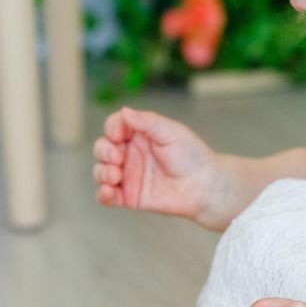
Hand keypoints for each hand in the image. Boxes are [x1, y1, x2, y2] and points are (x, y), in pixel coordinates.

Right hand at [93, 106, 224, 225]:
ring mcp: (128, 175)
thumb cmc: (192, 156)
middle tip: (118, 158)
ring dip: (102, 172)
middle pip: (102, 148)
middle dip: (104, 151)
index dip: (112, 128)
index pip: (114, 126)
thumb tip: (124, 110)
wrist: (204, 186)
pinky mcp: (129, 196)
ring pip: (101, 171)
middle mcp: (130, 154)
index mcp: (139, 134)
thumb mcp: (170, 132)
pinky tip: (109, 191)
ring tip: (116, 175)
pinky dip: (103, 194)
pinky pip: (108, 196)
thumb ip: (147, 121)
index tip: (118, 135)